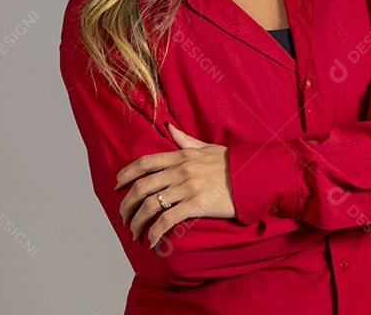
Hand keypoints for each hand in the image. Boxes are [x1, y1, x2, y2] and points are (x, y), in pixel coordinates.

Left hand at [114, 123, 235, 247]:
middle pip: (142, 188)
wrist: (254, 176)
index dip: (125, 175)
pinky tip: (152, 241)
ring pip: (150, 206)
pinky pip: (168, 220)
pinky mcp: (197, 204)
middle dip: (126, 205)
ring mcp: (188, 187)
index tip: (116, 186)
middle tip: (123, 218)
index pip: (144, 163)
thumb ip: (186, 140)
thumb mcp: (208, 148)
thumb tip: (169, 128)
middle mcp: (181, 171)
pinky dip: (155, 232)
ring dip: (137, 222)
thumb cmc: (231, 164)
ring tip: (134, 233)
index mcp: (181, 156)